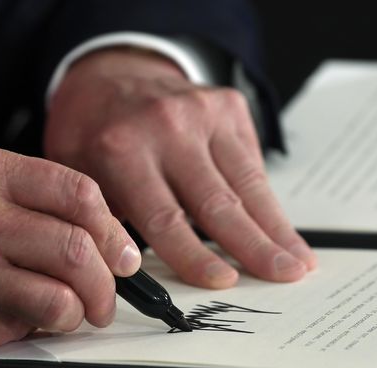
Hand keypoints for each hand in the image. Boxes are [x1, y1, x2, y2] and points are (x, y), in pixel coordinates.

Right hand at [0, 146, 140, 363]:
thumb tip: (104, 236)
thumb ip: (31, 201)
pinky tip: (22, 318)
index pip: (79, 193)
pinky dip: (37, 329)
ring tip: (72, 313)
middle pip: (79, 249)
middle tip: (108, 295)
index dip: (114, 230)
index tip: (124, 252)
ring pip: (61, 299)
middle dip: (109, 283)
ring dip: (79, 314)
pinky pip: (24, 329)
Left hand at [44, 48, 316, 288]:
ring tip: (299, 262)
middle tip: (285, 277)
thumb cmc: (94, 133)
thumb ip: (104, 223)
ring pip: (248, 184)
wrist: (110, 75)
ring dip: (276, 228)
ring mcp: (203, 113)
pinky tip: (283, 232)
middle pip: (218, 202)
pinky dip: (268, 202)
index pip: (165, 218)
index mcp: (122, 150)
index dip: (196, 256)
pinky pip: (253, 164)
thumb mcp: (77, 176)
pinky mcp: (228, 108)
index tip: (224, 283)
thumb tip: (135, 277)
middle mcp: (167, 127)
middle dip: (256, 247)